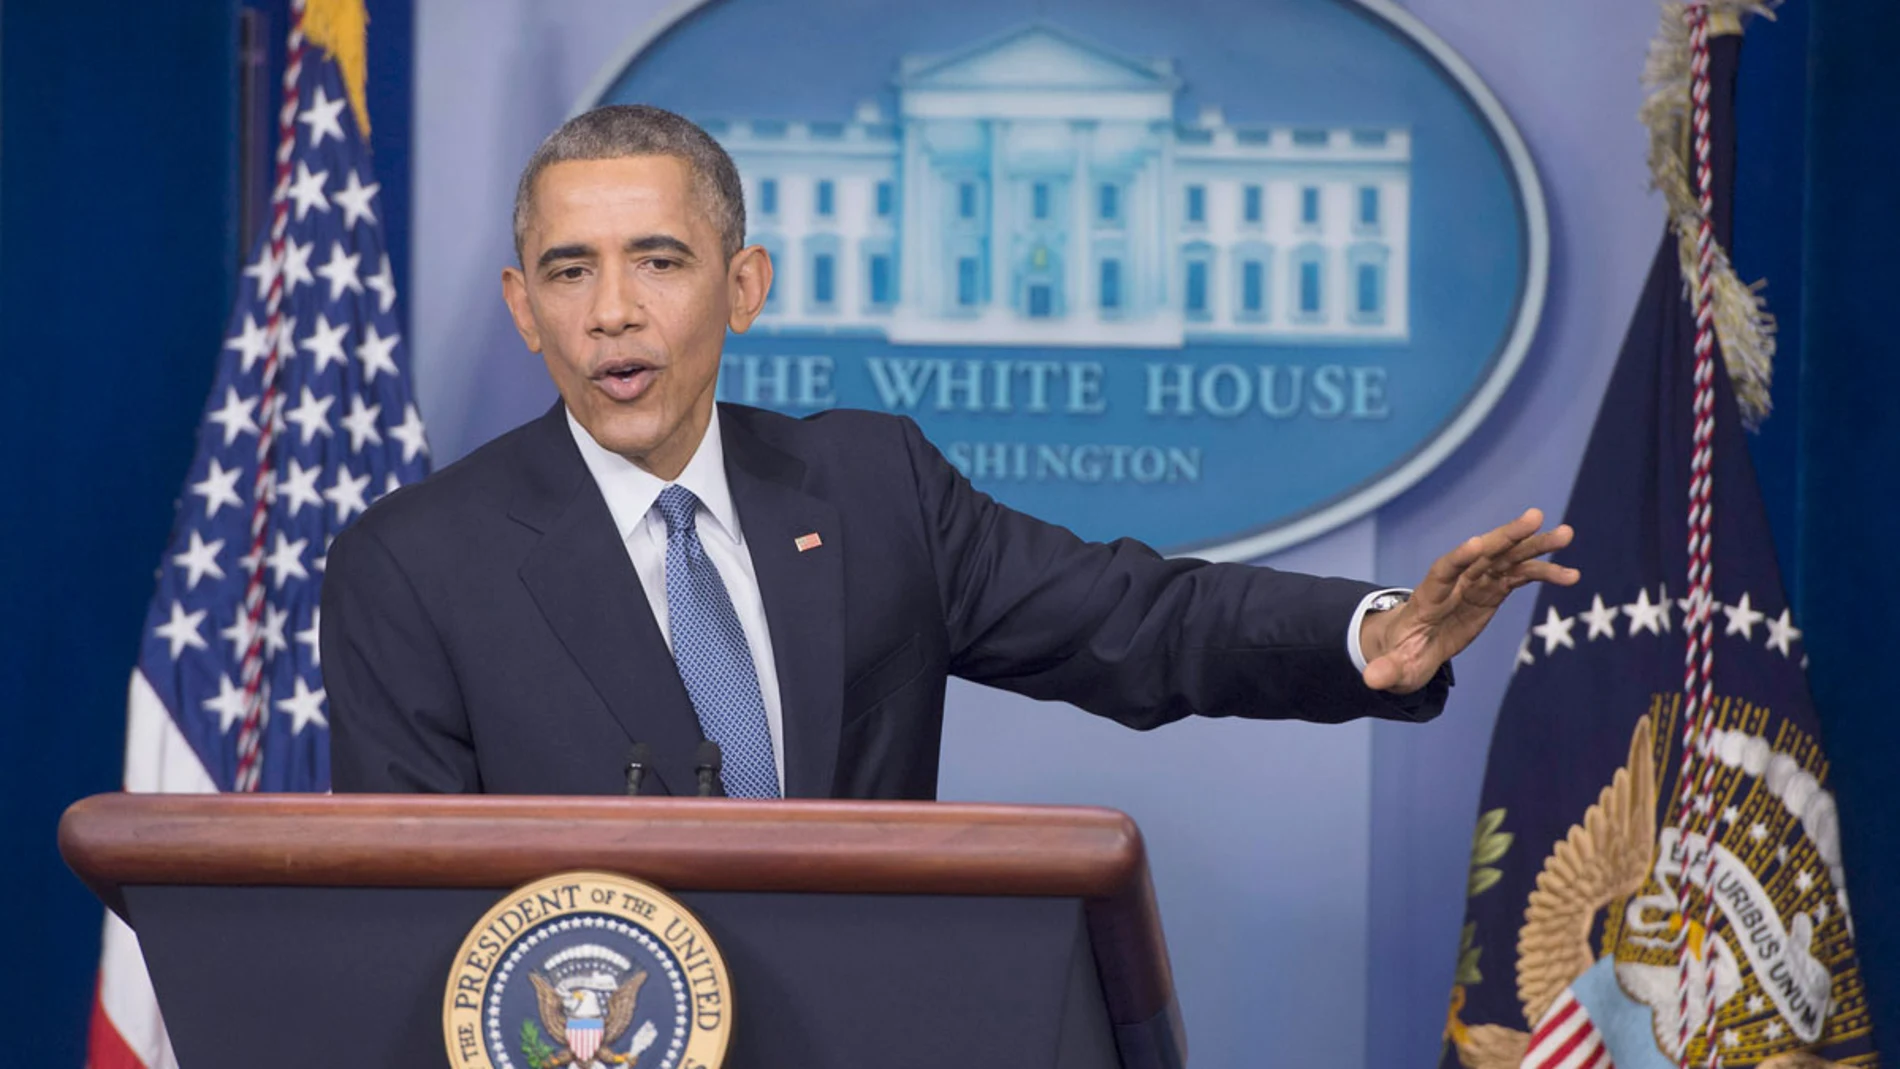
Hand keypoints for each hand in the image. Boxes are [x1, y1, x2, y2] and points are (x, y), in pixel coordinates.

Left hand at [1361, 508, 1578, 692]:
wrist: (1408, 646)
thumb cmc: (1399, 655)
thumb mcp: (1393, 669)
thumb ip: (1386, 671)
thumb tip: (1370, 679)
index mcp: (1427, 599)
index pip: (1442, 573)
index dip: (1458, 558)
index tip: (1477, 542)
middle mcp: (1453, 584)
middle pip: (1480, 554)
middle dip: (1505, 536)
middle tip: (1535, 517)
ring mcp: (1473, 585)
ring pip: (1505, 559)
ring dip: (1534, 546)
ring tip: (1567, 535)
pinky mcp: (1490, 592)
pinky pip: (1518, 577)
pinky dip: (1542, 573)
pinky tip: (1570, 574)